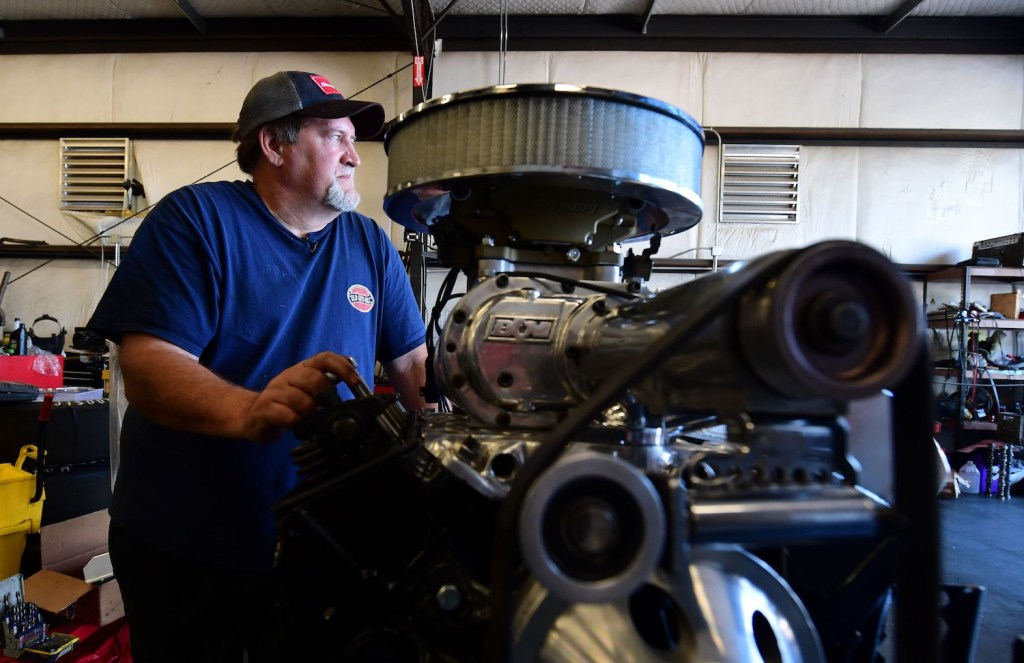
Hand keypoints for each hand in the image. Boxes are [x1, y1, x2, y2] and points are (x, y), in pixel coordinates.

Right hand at [242, 351, 360, 442]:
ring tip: (310, 419)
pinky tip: (297, 425)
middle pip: (313, 378)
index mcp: (303, 369)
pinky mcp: (264, 409)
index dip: (342, 367)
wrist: (252, 416)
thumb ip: (327, 385)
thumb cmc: (286, 404)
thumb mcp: (308, 392)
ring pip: (299, 398)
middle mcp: (288, 376)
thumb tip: (354, 382)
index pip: (324, 358)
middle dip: (325, 395)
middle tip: (328, 409)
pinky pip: (284, 414)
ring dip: (310, 412)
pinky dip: (295, 421)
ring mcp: (274, 391)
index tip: (355, 382)